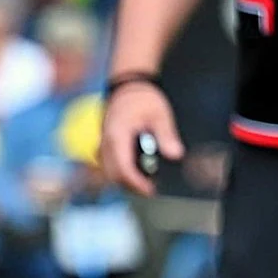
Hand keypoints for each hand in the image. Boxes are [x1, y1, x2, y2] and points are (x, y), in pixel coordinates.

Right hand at [101, 79, 182, 195]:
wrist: (127, 88)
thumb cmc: (142, 100)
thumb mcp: (160, 115)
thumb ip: (166, 136)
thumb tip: (175, 155)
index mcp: (117, 135)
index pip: (122, 168)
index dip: (136, 183)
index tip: (150, 190)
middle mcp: (106, 142)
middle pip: (113, 174)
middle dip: (131, 185)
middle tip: (150, 189)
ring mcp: (102, 144)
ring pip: (109, 171)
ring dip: (125, 180)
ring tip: (145, 182)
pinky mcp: (104, 145)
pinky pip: (107, 165)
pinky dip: (120, 172)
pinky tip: (135, 171)